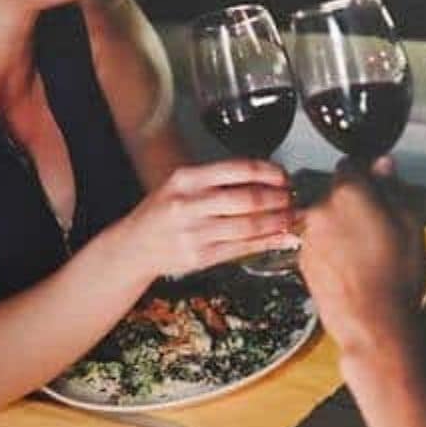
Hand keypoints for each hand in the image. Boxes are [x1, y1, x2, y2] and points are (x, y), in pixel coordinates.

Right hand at [124, 159, 296, 276]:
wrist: (134, 246)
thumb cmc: (162, 212)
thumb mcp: (182, 185)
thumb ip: (218, 181)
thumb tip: (263, 179)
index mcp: (186, 179)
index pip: (237, 169)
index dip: (267, 172)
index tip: (282, 176)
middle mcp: (189, 204)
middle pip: (247, 199)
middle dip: (277, 199)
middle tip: (291, 198)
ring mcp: (194, 232)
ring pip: (248, 226)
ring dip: (276, 222)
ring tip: (290, 217)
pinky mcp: (200, 257)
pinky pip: (242, 248)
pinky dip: (266, 242)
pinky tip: (280, 238)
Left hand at [299, 157, 425, 361]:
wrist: (374, 325)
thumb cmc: (394, 279)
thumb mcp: (411, 223)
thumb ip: (394, 186)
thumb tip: (385, 166)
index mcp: (348, 193)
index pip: (351, 164)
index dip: (368, 173)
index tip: (378, 184)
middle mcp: (321, 210)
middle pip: (337, 193)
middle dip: (357, 203)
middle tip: (382, 225)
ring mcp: (309, 237)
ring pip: (328, 220)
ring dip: (344, 227)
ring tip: (371, 252)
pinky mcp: (304, 261)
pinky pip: (321, 243)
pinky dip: (334, 249)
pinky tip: (357, 266)